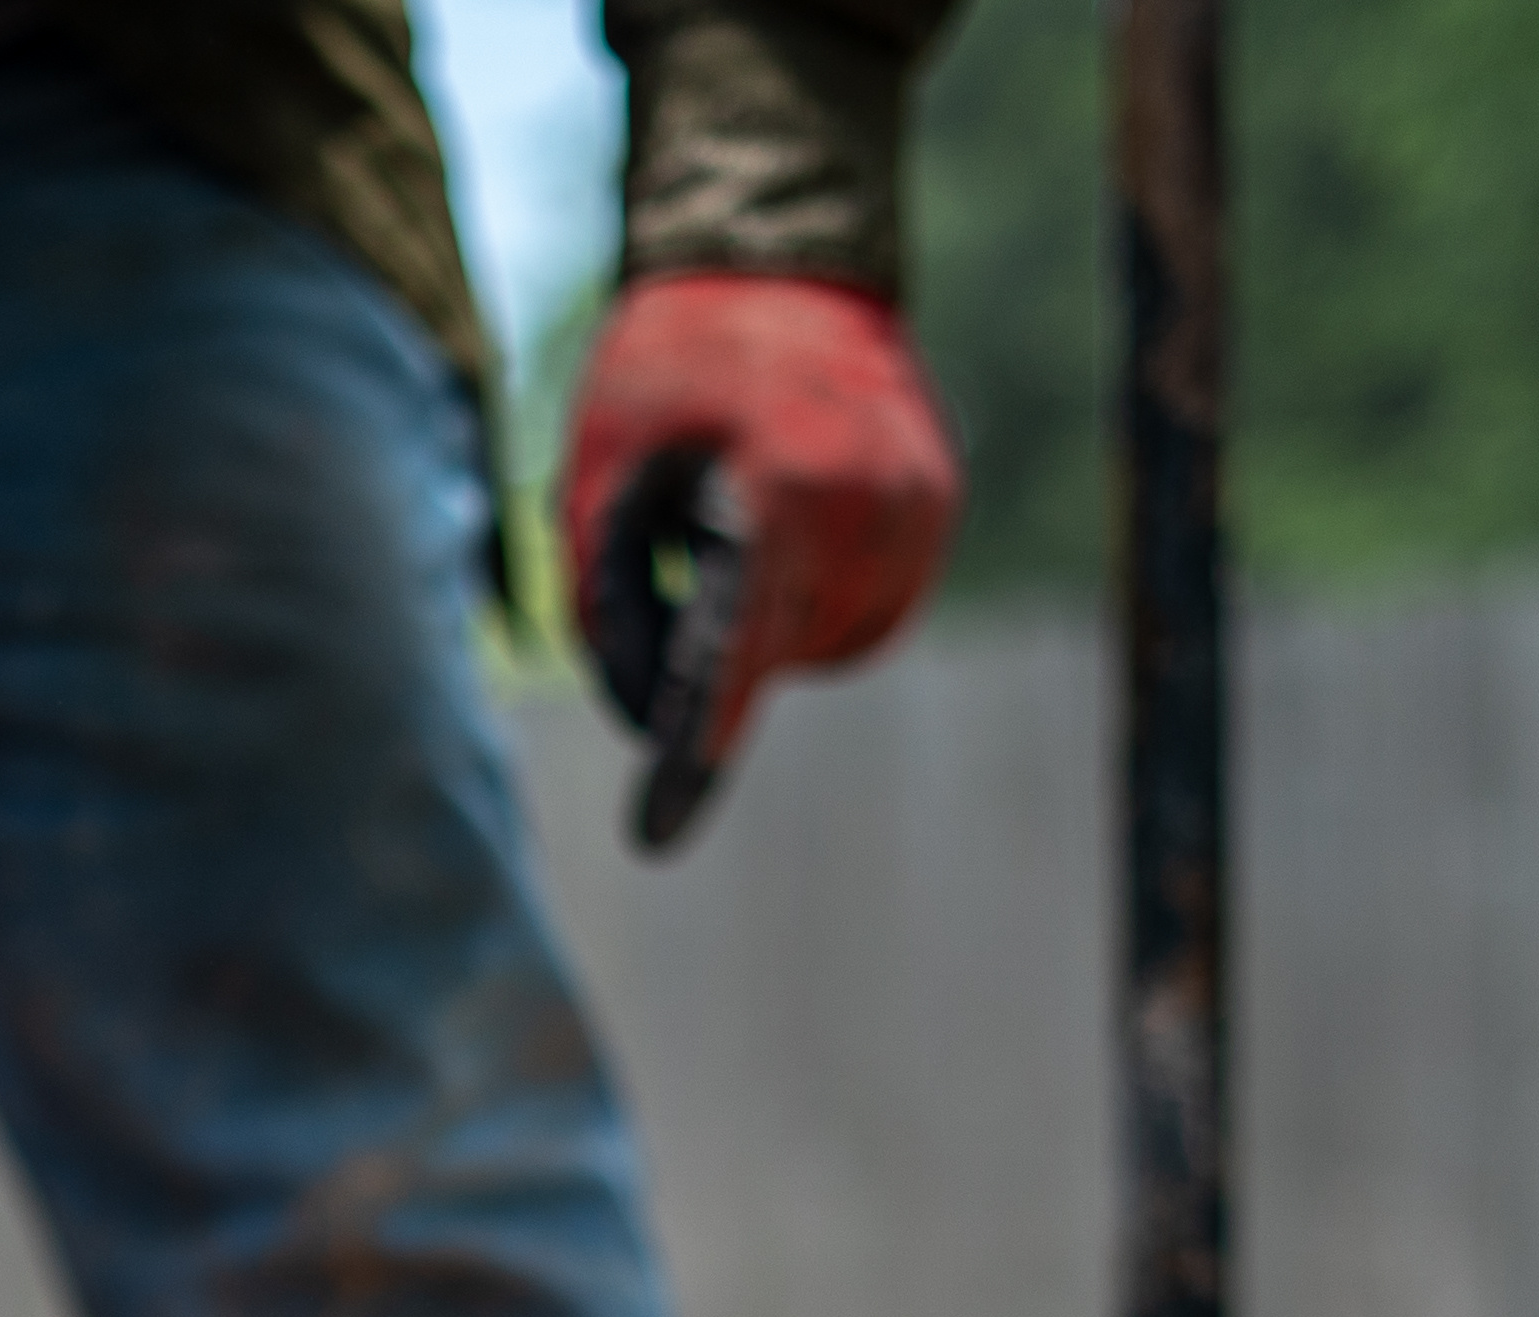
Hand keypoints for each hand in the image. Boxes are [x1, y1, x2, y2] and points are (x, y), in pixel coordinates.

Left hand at [556, 276, 959, 788]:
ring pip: (826, 647)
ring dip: (771, 615)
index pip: (734, 650)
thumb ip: (608, 607)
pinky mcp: (941, 507)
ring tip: (744, 505)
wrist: (780, 261)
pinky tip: (788, 519)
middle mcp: (871, 502)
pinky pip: (867, 612)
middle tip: (683, 528)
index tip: (655, 833)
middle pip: (771, 655)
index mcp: (780, 485)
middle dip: (716, 633)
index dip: (693, 745)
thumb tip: (649, 724)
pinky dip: (816, 598)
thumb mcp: (597, 477)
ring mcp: (922, 507)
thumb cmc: (667, 370)